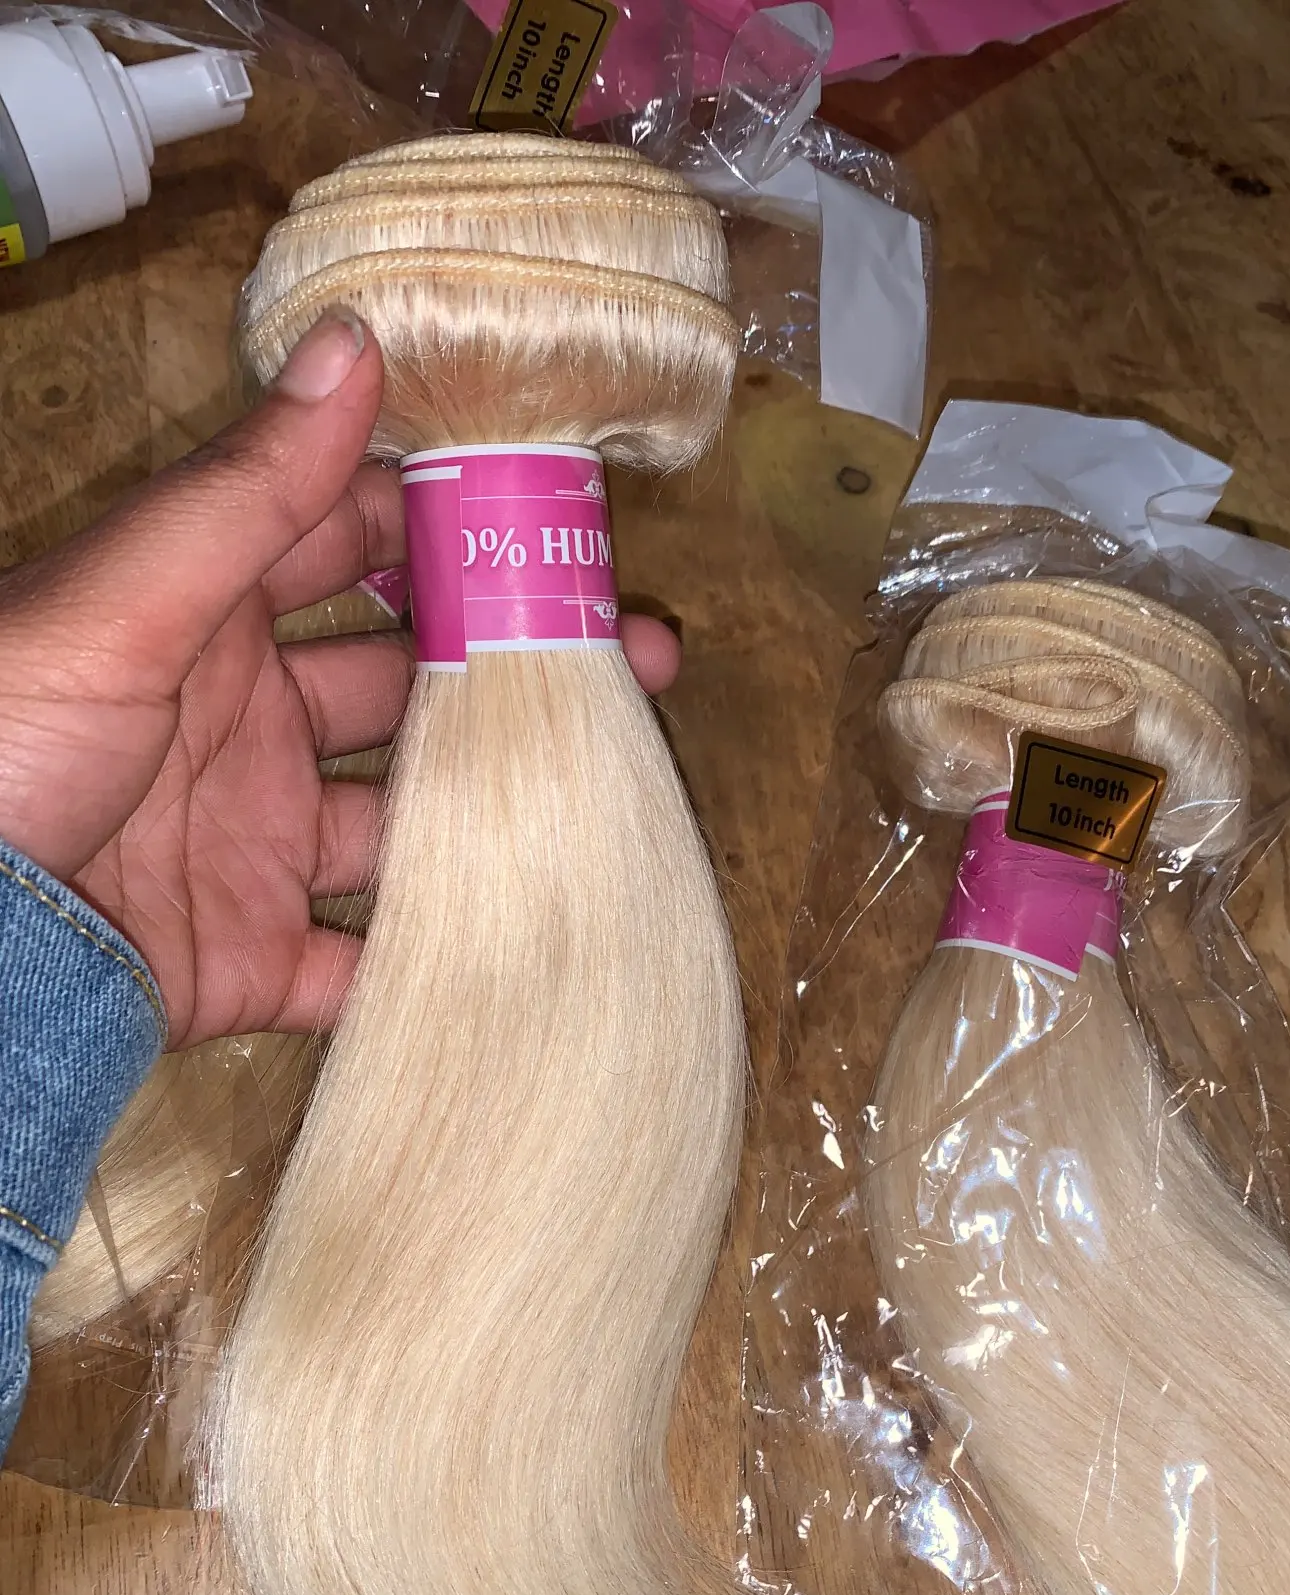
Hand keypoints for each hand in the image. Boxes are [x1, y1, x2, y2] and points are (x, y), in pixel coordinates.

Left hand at [0, 311, 680, 1050]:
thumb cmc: (7, 738)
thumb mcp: (127, 601)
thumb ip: (250, 491)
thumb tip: (354, 343)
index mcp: (205, 621)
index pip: (345, 547)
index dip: (442, 526)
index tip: (555, 517)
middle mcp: (242, 727)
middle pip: (400, 687)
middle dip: (509, 668)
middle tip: (635, 657)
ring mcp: (249, 845)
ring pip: (401, 826)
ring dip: (496, 813)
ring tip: (614, 793)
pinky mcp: (246, 959)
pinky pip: (354, 964)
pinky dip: (426, 962)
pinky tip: (528, 935)